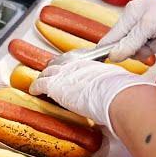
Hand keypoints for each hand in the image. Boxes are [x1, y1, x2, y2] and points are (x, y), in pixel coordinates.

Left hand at [30, 59, 155, 136]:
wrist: (114, 95)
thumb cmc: (121, 92)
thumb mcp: (118, 82)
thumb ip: (114, 84)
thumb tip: (122, 93)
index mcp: (93, 63)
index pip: (77, 61)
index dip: (71, 66)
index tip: (70, 70)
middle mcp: (77, 64)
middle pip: (60, 62)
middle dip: (54, 67)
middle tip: (51, 73)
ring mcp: (65, 73)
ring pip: (48, 71)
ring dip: (44, 77)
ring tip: (41, 82)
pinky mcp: (55, 85)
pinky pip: (40, 84)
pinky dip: (36, 87)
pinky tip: (33, 90)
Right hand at [99, 0, 155, 62]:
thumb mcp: (148, 26)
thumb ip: (130, 43)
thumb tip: (113, 55)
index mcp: (129, 16)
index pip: (109, 39)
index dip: (106, 51)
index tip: (103, 62)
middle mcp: (136, 24)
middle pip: (126, 49)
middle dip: (139, 50)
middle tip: (149, 43)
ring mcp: (147, 31)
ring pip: (141, 51)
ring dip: (153, 48)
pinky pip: (154, 50)